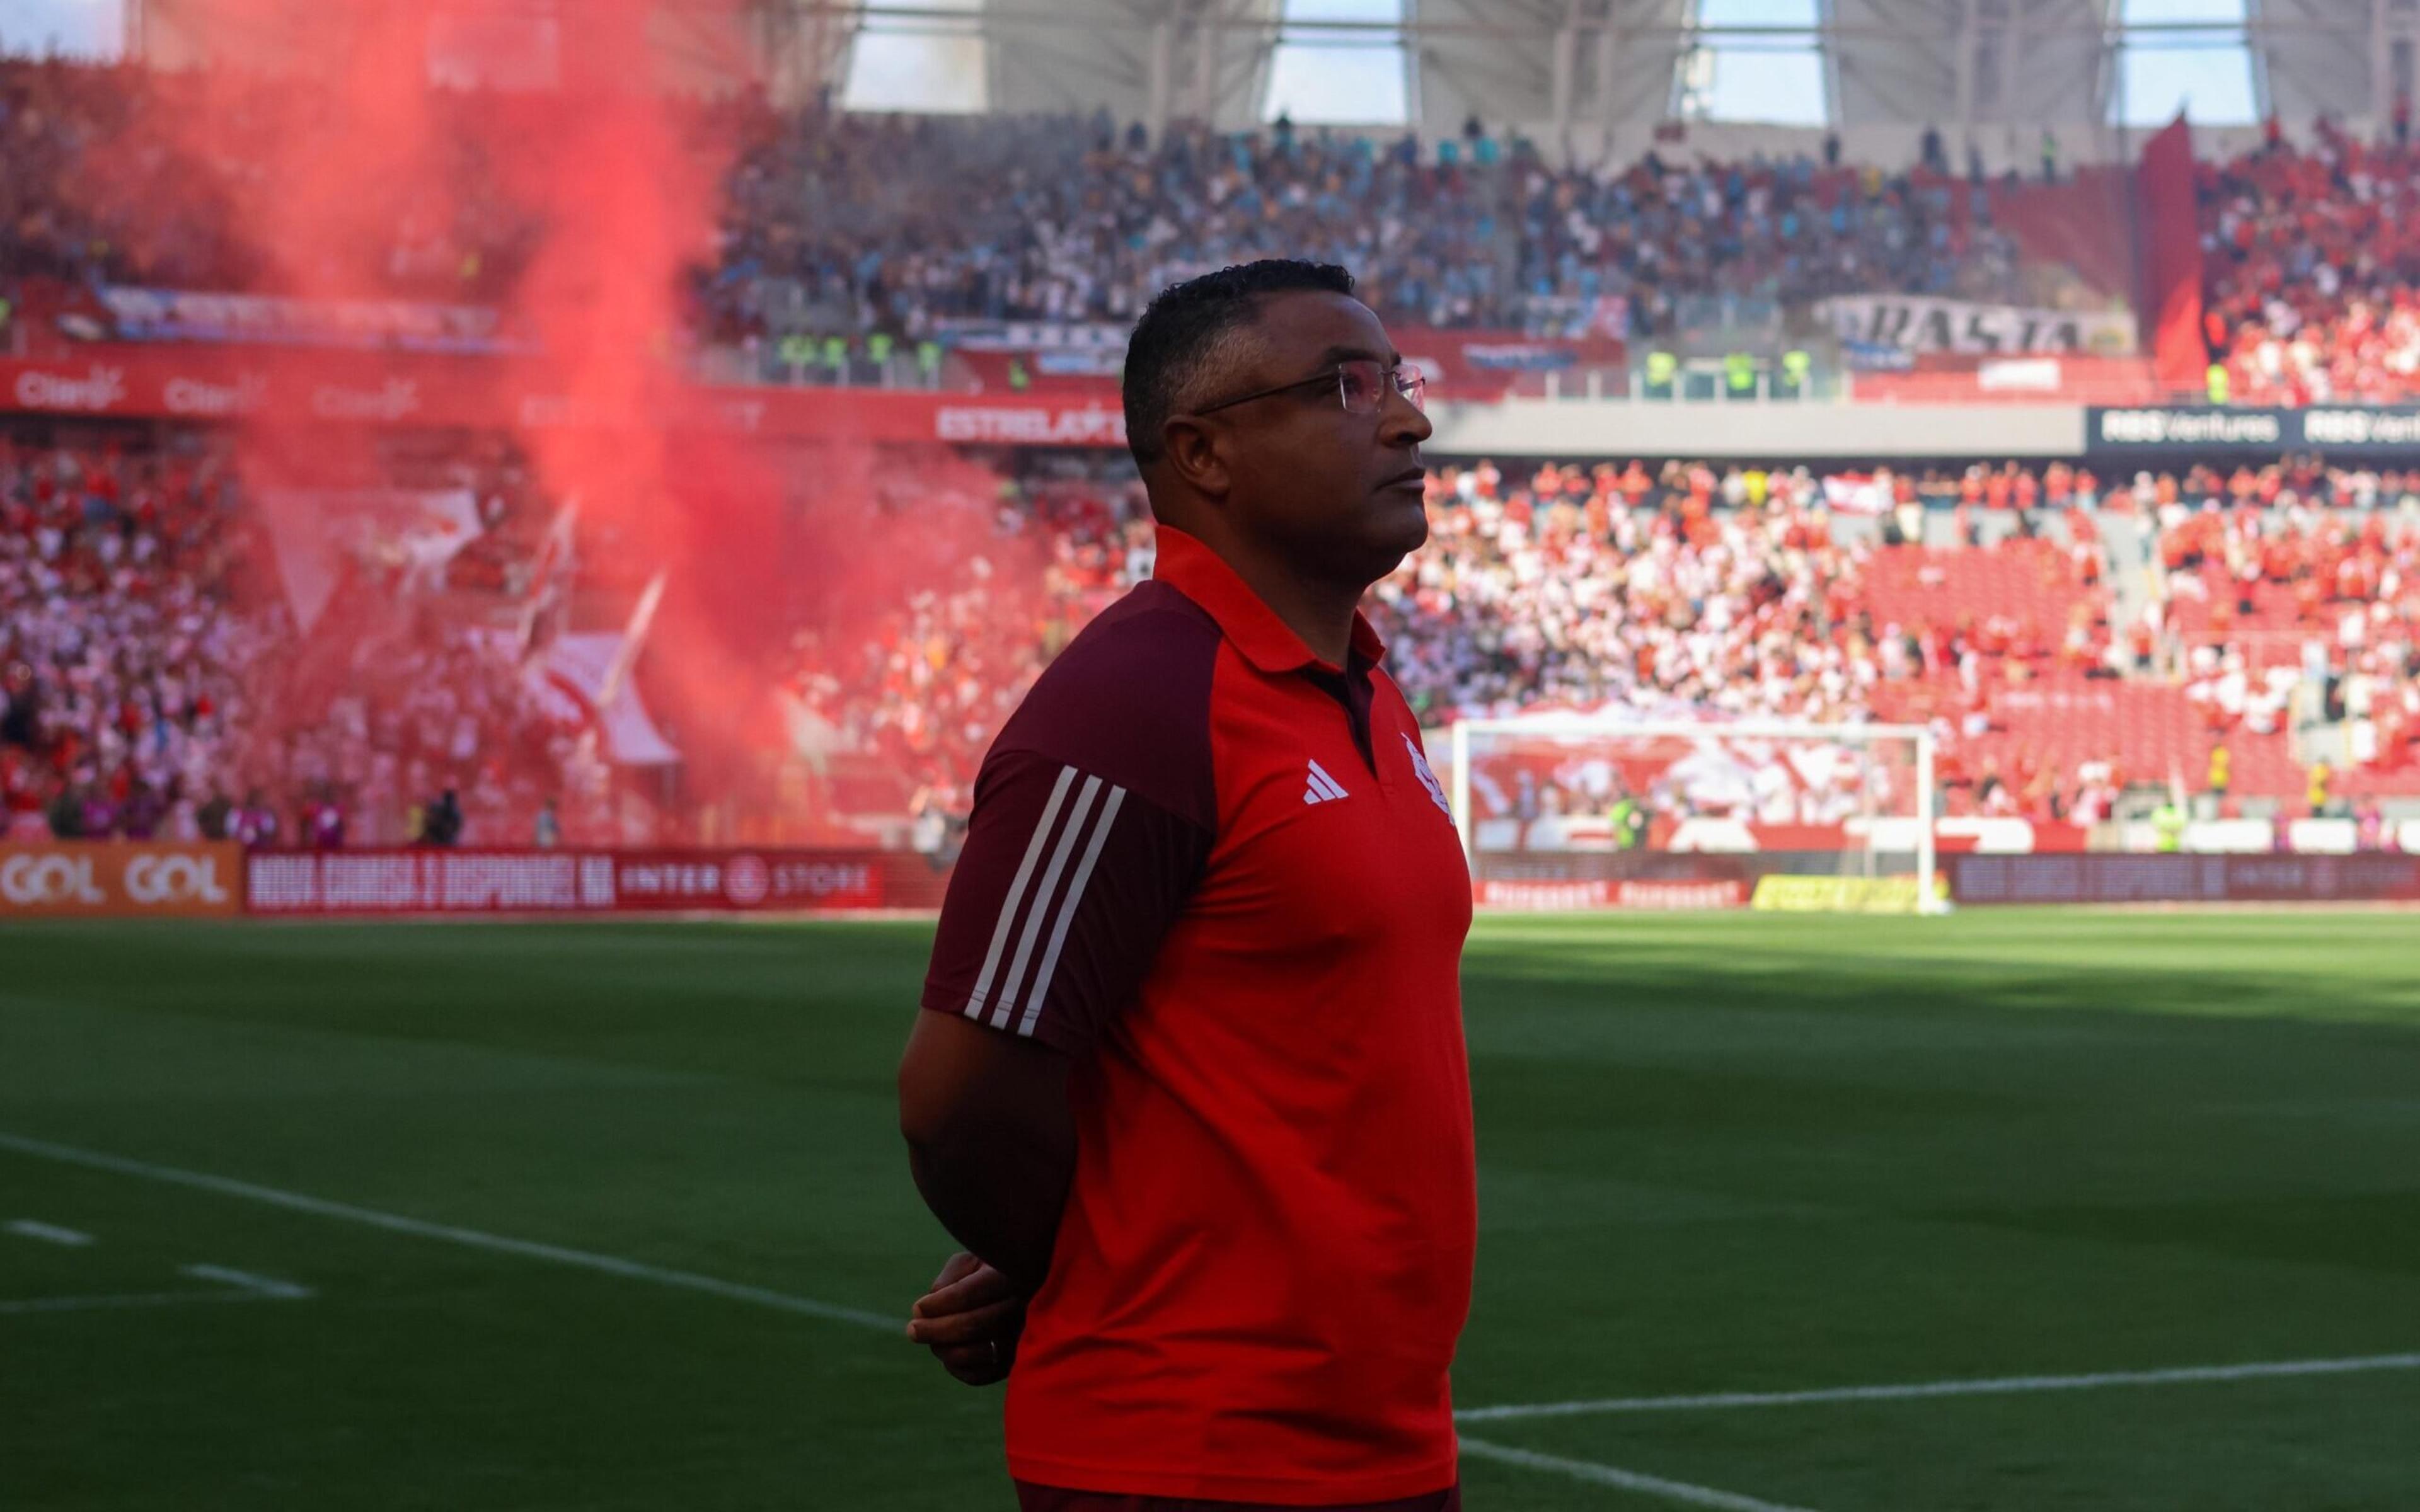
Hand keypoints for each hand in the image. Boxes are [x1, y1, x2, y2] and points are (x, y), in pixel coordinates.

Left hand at [905, 1251, 1024, 1385]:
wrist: (1027, 1291)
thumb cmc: (989, 1272)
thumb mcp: (970, 1262)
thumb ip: (947, 1281)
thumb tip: (923, 1312)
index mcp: (1009, 1276)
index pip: (966, 1295)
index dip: (936, 1305)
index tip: (918, 1308)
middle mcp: (1022, 1309)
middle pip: (970, 1326)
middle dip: (933, 1330)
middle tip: (912, 1329)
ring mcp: (1020, 1340)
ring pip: (971, 1353)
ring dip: (941, 1348)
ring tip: (929, 1338)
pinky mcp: (1013, 1364)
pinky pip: (976, 1375)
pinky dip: (954, 1367)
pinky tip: (947, 1351)